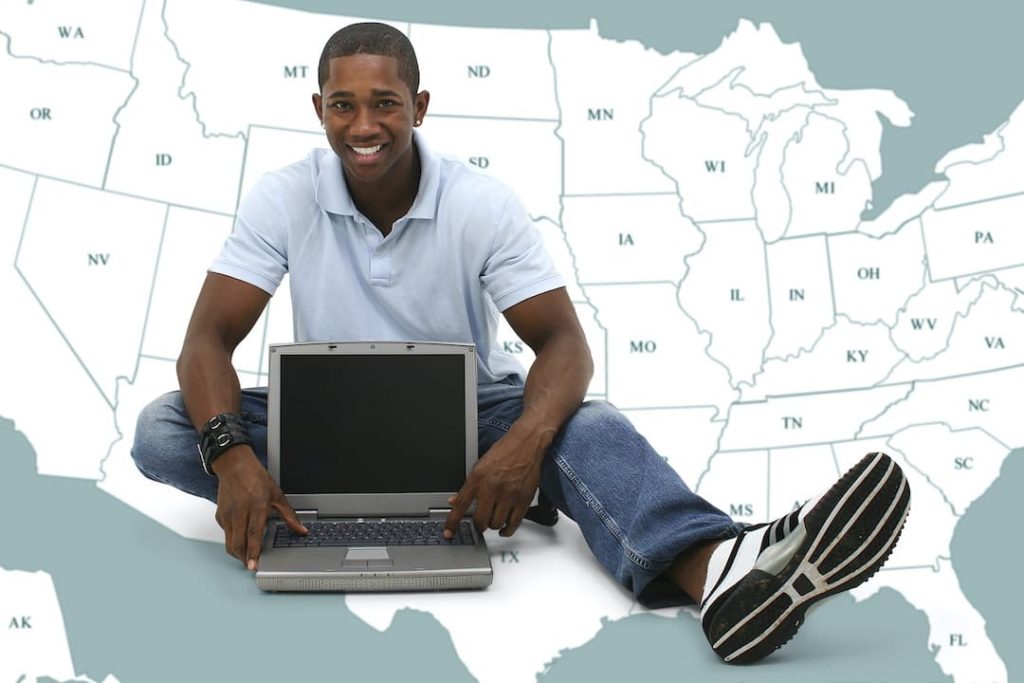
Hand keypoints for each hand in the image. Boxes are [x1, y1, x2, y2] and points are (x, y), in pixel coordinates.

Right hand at [212, 445, 306, 569]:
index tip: (253, 565)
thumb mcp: (277, 494)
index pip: (253, 534)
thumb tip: (301, 530)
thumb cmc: (255, 477)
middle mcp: (239, 511)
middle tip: (253, 565)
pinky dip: (234, 540)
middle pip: (238, 543)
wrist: (234, 465)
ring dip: (238, 552)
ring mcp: (227, 515)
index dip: (254, 551)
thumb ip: (289, 515)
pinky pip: (226, 534)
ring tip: (248, 557)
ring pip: (229, 542)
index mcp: (256, 505)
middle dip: (245, 558)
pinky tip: (242, 539)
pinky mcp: (220, 516)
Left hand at [444, 429, 543, 538]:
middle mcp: (492, 487)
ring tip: (492, 520)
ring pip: (496, 524)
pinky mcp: (523, 499)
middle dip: (478, 525)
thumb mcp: (479, 467)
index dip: (452, 523)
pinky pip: (514, 524)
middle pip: (480, 520)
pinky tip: (503, 528)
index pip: (461, 506)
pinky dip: (507, 530)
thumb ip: (467, 487)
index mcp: (478, 478)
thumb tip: (454, 502)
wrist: (526, 444)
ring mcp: (509, 495)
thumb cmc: (503, 452)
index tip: (449, 533)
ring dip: (492, 525)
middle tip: (478, 523)